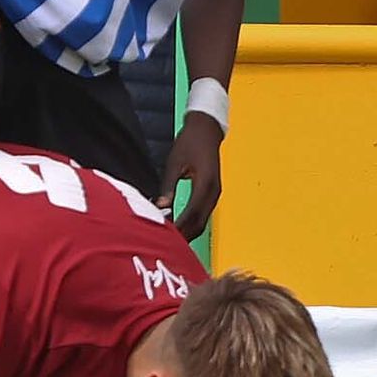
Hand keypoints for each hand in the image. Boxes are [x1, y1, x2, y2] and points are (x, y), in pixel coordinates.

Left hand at [156, 111, 222, 240]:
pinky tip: (179, 227)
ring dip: (188, 231)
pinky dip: (192, 223)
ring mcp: (215, 193)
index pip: (192, 214)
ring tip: (170, 240)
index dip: (179, 228)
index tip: (166, 238)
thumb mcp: (174, 163)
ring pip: (202, 221)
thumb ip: (167, 186)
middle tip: (165, 246)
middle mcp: (214, 192)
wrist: (207, 130)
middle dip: (184, 235)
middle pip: (199, 222)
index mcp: (205, 183)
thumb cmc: (190, 142)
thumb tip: (160, 207)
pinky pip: (203, 213)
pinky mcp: (213, 193)